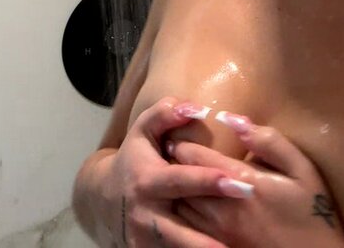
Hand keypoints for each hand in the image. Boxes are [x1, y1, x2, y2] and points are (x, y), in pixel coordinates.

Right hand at [99, 96, 233, 247]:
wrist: (102, 199)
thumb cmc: (134, 158)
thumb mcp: (143, 130)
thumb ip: (165, 113)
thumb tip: (196, 108)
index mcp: (147, 180)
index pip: (181, 181)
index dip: (208, 181)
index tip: (237, 182)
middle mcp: (145, 215)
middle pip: (179, 231)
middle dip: (209, 239)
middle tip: (241, 235)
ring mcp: (145, 240)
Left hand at [167, 112, 343, 247]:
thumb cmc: (310, 210)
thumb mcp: (300, 168)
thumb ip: (267, 141)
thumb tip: (233, 118)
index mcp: (242, 181)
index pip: (197, 157)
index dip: (182, 144)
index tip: (176, 134)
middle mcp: (223, 207)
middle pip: (181, 181)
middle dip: (173, 164)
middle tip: (168, 152)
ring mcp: (218, 232)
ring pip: (180, 206)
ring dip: (175, 188)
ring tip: (173, 174)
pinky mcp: (217, 247)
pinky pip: (187, 228)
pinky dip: (182, 212)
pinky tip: (186, 202)